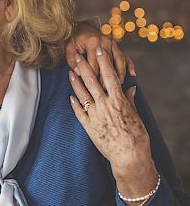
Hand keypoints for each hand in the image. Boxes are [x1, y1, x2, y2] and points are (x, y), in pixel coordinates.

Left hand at [66, 20, 135, 83]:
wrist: (82, 26)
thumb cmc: (74, 39)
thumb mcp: (69, 48)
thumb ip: (71, 60)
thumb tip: (78, 72)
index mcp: (92, 43)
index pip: (94, 64)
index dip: (94, 77)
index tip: (94, 88)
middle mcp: (105, 42)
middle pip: (108, 64)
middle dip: (107, 79)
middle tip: (106, 91)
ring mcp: (112, 43)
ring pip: (119, 61)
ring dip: (120, 74)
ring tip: (119, 85)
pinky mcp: (116, 46)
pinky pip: (125, 56)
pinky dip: (129, 65)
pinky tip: (132, 74)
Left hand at [68, 47, 157, 205]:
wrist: (129, 156)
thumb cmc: (137, 136)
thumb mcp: (135, 115)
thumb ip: (130, 100)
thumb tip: (129, 87)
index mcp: (118, 100)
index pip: (108, 76)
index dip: (103, 61)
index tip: (99, 50)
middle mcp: (104, 105)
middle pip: (91, 81)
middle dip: (83, 66)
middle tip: (76, 55)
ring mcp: (95, 115)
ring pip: (82, 94)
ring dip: (75, 82)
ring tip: (69, 72)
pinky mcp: (88, 127)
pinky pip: (79, 112)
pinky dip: (74, 103)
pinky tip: (70, 96)